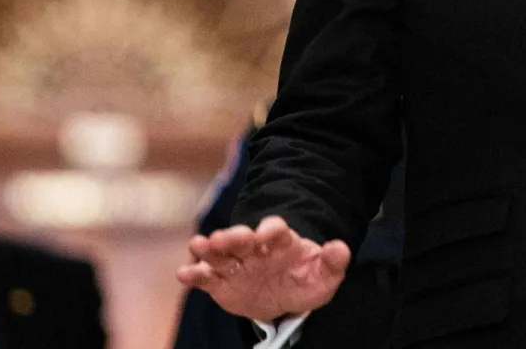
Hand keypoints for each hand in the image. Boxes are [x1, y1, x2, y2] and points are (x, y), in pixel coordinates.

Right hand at [175, 215, 350, 321]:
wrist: (282, 294)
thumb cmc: (303, 280)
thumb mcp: (323, 275)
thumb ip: (333, 263)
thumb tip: (341, 249)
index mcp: (280, 241)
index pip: (275, 230)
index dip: (271, 229)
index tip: (266, 232)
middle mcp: (254, 248)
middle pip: (242, 238)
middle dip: (233, 236)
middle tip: (223, 237)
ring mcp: (236, 264)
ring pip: (220, 254)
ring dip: (209, 249)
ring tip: (198, 245)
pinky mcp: (221, 282)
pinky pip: (206, 278)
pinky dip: (194, 275)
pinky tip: (184, 274)